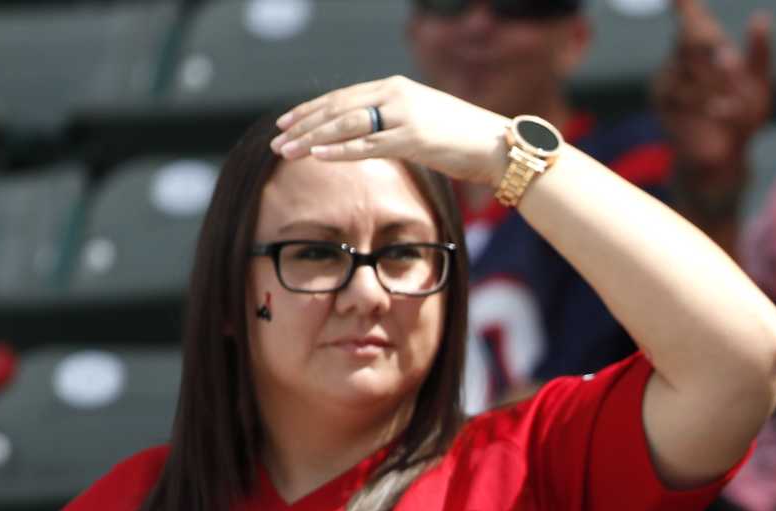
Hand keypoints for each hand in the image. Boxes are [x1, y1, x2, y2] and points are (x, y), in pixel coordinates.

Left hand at [273, 76, 508, 186]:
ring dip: (313, 139)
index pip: (343, 96)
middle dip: (304, 124)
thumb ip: (395, 122)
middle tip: (277, 139)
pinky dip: (340, 151)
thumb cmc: (464, 138)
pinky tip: (317, 157)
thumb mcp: (424, 121)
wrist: (498, 146)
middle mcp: (396, 95)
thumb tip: (371, 136)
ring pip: (347, 125)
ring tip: (287, 151)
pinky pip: (368, 145)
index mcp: (396, 87)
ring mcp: (404, 116)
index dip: (312, 109)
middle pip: (338, 108)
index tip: (287, 122)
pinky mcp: (414, 139)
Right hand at [651, 0, 774, 210]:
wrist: (723, 162)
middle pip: (692, 37)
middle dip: (715, 49)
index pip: (692, 17)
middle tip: (734, 64)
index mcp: (704, 50)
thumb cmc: (742, 120)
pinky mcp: (663, 102)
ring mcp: (668, 80)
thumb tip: (762, 18)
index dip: (687, 6)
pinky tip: (722, 113)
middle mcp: (681, 59)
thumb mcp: (760, 86)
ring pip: (691, 66)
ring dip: (718, 83)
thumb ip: (762, 54)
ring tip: (733, 104)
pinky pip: (686, 93)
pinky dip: (708, 102)